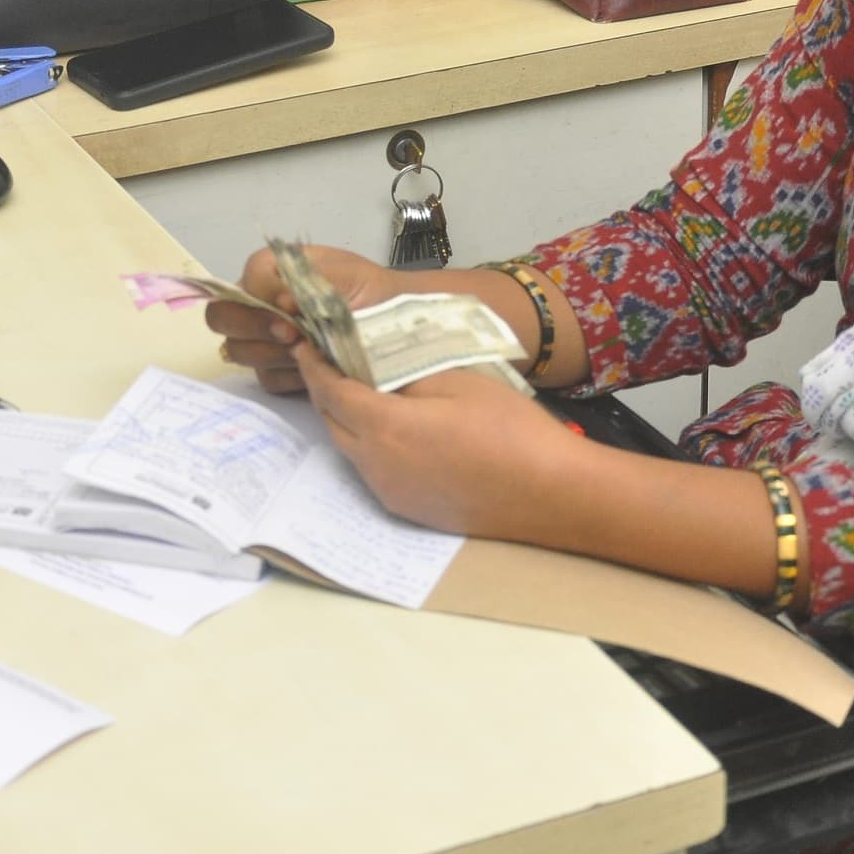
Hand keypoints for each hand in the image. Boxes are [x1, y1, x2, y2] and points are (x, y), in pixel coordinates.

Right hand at [205, 243, 399, 394]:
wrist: (395, 326)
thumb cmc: (371, 294)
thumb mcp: (347, 276)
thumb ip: (310, 280)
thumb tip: (280, 301)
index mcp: (273, 271)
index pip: (243, 280)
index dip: (260, 296)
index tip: (291, 308)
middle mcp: (260, 303)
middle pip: (222, 317)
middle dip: (254, 328)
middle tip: (292, 335)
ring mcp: (264, 340)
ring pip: (239, 351)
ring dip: (273, 353)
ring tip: (309, 350)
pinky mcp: (276, 371)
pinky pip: (266, 379)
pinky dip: (288, 376)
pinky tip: (313, 368)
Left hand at [291, 340, 586, 538]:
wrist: (548, 493)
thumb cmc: (508, 430)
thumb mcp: (456, 383)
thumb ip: (406, 376)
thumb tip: (376, 373)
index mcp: (385, 428)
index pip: (331, 392)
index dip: (314, 366)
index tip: (305, 344)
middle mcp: (376, 466)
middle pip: (332, 423)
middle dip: (325, 391)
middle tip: (330, 361)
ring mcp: (391, 492)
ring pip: (351, 449)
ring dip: (347, 419)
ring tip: (361, 390)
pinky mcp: (408, 508)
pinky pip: (374, 470)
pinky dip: (370, 443)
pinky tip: (393, 427)